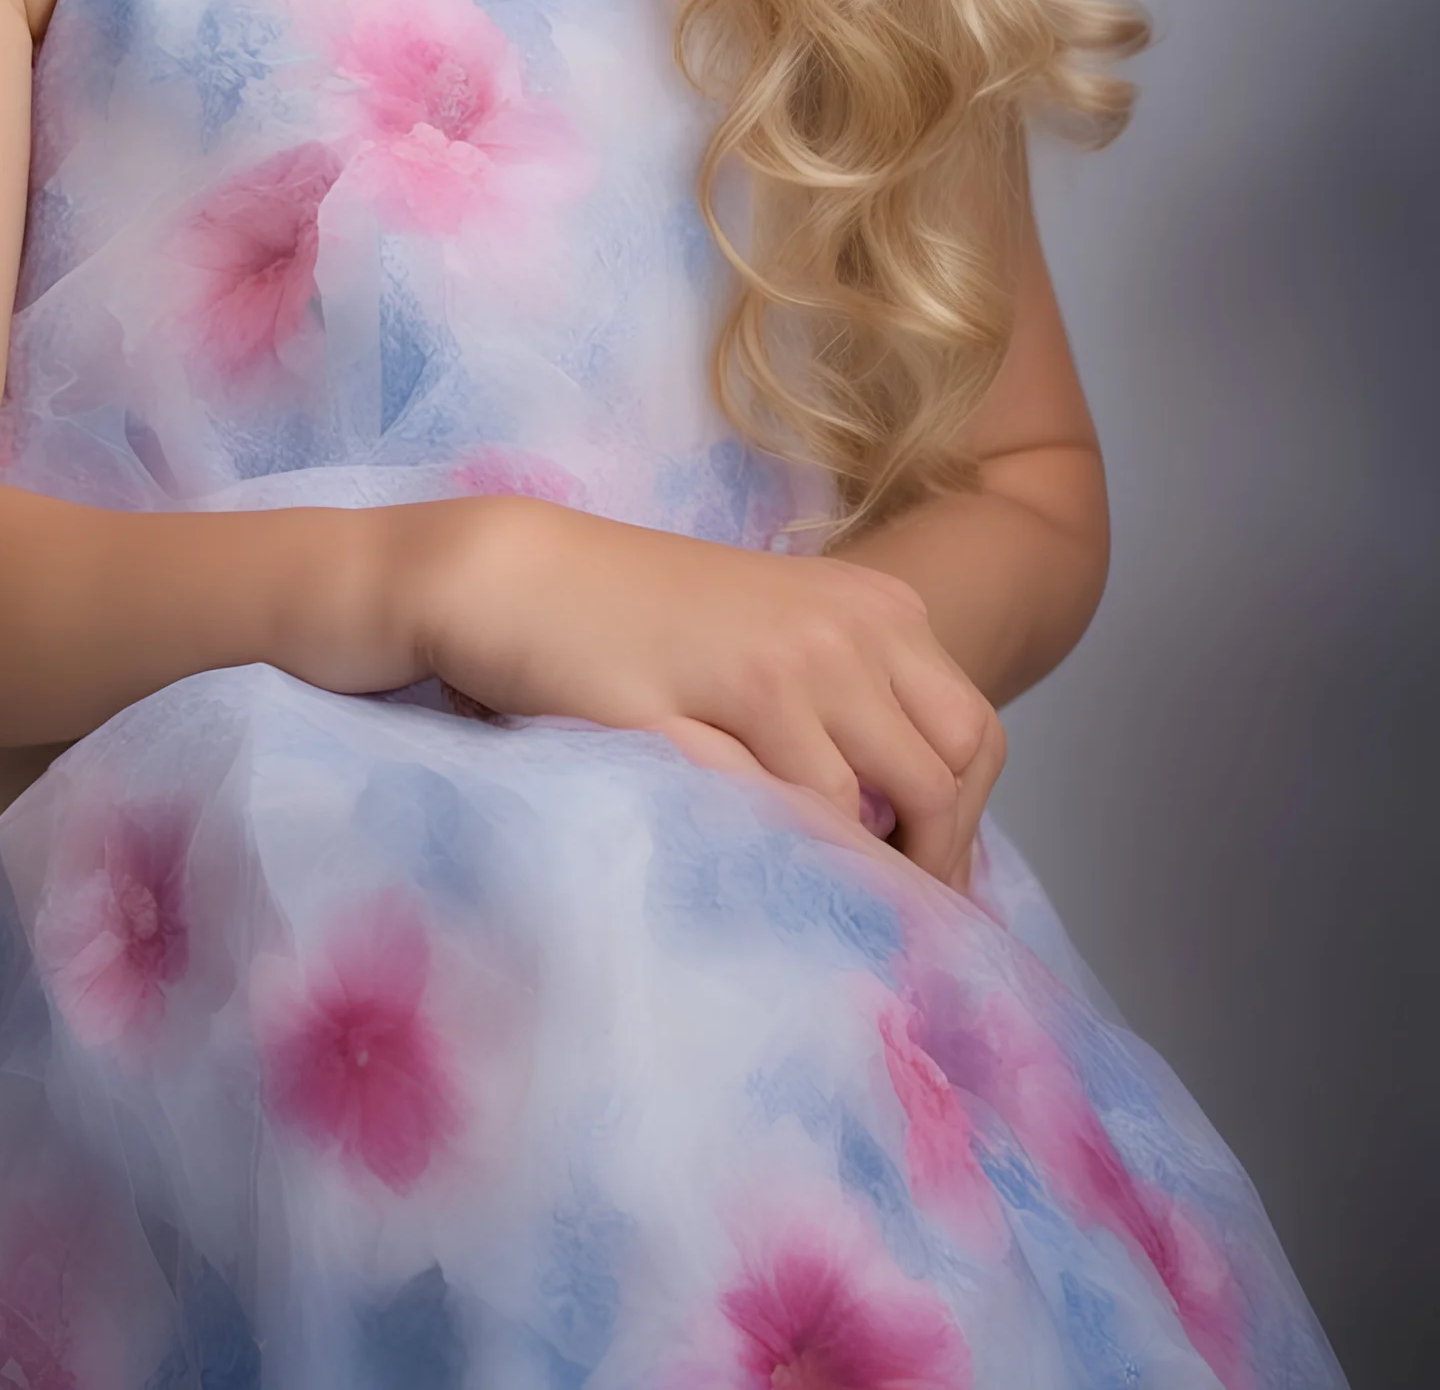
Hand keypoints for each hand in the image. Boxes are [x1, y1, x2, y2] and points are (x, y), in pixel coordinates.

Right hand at [408, 497, 1002, 888]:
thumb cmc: (639, 615)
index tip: (933, 888)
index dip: (966, 826)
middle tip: (897, 924)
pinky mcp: (724, 699)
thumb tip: (911, 824)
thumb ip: (848, 701)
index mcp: (876, 605)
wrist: (524, 576)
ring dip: (860, 872)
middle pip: (948, 776)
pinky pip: (800, 808)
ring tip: (831, 915)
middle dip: (934, 864)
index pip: (975, 735)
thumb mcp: (775, 633)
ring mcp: (790, 660)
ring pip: (874, 805)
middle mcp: (850, 626)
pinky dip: (798, 855)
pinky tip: (772, 877)